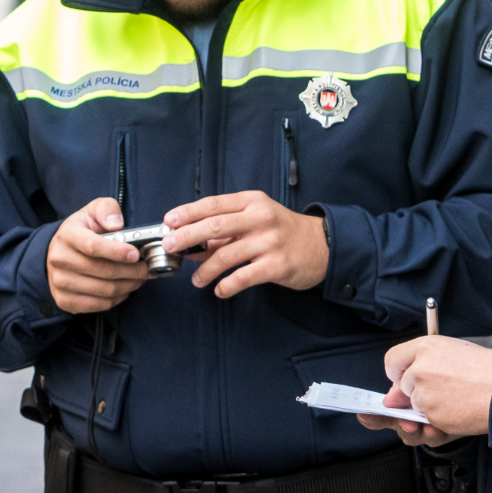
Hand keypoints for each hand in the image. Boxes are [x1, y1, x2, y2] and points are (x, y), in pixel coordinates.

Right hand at [45, 199, 149, 314]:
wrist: (56, 253)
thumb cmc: (81, 232)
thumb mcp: (92, 212)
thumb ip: (106, 209)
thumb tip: (116, 224)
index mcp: (67, 235)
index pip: (93, 246)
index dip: (117, 252)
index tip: (136, 254)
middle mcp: (59, 260)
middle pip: (103, 271)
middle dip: (131, 271)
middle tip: (146, 269)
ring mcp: (60, 282)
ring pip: (104, 290)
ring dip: (128, 286)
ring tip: (139, 278)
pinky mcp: (64, 301)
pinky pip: (99, 305)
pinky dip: (118, 298)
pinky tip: (124, 288)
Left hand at [160, 191, 327, 296]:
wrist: (322, 246)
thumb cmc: (282, 231)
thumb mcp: (255, 220)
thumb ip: (226, 230)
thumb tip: (191, 244)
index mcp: (251, 202)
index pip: (213, 204)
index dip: (188, 213)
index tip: (169, 221)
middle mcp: (260, 218)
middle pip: (214, 226)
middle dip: (187, 237)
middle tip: (169, 247)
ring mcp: (269, 242)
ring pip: (225, 255)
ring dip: (205, 270)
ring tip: (197, 280)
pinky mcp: (276, 265)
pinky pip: (242, 277)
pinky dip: (226, 286)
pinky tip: (219, 290)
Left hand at [356, 336, 491, 442]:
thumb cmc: (486, 369)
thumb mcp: (451, 354)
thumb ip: (417, 369)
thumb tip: (389, 400)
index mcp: (425, 346)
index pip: (392, 361)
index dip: (400, 372)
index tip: (408, 377)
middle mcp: (419, 368)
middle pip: (402, 386)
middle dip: (418, 391)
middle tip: (447, 388)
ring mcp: (424, 392)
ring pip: (415, 405)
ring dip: (431, 406)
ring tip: (457, 396)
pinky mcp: (432, 413)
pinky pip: (428, 420)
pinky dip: (440, 420)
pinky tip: (459, 408)